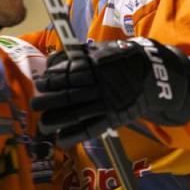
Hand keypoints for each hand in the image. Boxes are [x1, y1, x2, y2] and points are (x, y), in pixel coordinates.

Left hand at [31, 38, 189, 147]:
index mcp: (98, 65)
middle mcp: (101, 85)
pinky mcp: (114, 118)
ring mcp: (108, 103)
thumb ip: (78, 55)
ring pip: (78, 113)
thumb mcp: (103, 50)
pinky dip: (75, 135)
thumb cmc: (122, 60)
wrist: (154, 74)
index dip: (52, 78)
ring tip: (43, 124)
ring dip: (57, 120)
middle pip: (70, 94)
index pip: (69, 73)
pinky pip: (92, 128)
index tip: (40, 81)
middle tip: (35, 102)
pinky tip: (61, 139)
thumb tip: (53, 60)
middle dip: (49, 99)